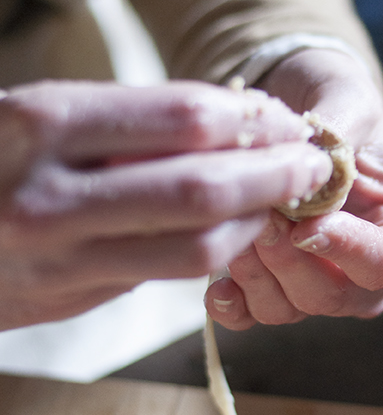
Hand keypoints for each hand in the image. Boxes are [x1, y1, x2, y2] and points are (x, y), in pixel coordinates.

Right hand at [0, 79, 331, 328]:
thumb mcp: (38, 113)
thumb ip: (126, 123)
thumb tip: (235, 128)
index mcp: (40, 123)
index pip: (183, 117)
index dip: (251, 118)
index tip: (282, 116)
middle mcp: (50, 195)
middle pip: (203, 189)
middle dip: (275, 174)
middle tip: (313, 162)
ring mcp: (59, 258)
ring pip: (197, 249)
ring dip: (256, 222)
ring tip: (284, 199)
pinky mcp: (69, 301)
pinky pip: (163, 276)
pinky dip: (213, 251)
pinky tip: (237, 229)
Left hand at [205, 49, 382, 328]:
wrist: (295, 103)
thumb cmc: (335, 103)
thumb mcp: (348, 99)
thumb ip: (338, 131)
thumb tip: (311, 160)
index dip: (351, 251)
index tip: (308, 224)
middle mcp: (365, 271)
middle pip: (337, 297)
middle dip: (292, 261)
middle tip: (262, 216)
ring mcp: (317, 285)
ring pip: (290, 310)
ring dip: (256, 274)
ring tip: (238, 222)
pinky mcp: (271, 288)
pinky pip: (251, 316)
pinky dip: (231, 303)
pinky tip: (217, 277)